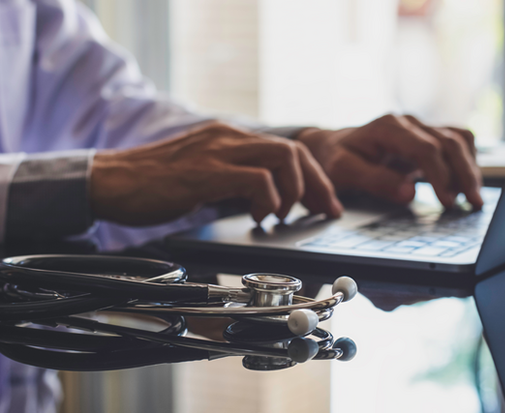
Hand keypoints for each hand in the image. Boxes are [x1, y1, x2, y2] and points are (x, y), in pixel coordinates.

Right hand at [90, 122, 342, 224]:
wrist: (111, 180)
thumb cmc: (154, 183)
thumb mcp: (204, 175)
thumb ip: (233, 180)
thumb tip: (264, 199)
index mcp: (229, 138)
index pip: (286, 149)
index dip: (312, 176)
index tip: (322, 201)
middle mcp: (228, 138)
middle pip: (293, 151)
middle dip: (316, 184)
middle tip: (321, 211)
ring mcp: (217, 152)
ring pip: (281, 158)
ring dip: (294, 191)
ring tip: (284, 215)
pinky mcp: (205, 172)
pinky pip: (255, 179)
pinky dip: (268, 199)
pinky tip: (259, 216)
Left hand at [297, 114, 482, 207]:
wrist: (332, 147)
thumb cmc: (335, 160)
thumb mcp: (344, 172)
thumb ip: (374, 181)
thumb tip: (408, 193)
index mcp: (388, 127)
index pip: (425, 148)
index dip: (440, 175)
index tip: (447, 201)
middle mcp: (408, 123)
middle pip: (449, 142)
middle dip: (464, 174)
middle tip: (473, 204)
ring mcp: (419, 128)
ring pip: (458, 140)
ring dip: (470, 168)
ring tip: (473, 198)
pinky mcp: (425, 138)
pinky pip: (456, 143)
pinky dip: (466, 162)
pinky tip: (465, 185)